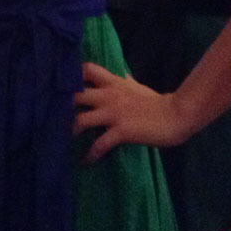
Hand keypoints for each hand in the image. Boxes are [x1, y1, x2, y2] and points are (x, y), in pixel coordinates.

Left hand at [73, 62, 190, 161]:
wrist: (176, 116)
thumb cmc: (157, 102)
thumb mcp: (136, 86)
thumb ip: (124, 80)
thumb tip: (121, 73)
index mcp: (113, 83)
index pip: (87, 69)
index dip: (72, 76)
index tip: (63, 86)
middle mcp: (108, 96)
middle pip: (75, 95)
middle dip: (62, 106)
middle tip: (55, 117)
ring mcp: (113, 113)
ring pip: (80, 120)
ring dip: (70, 132)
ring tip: (65, 142)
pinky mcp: (120, 131)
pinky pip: (99, 144)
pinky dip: (90, 154)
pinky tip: (86, 161)